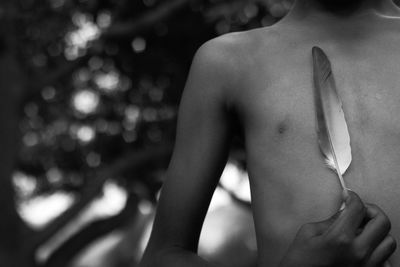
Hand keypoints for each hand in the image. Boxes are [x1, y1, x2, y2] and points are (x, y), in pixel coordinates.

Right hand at [279, 191, 396, 266]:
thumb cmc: (299, 262)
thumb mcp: (308, 233)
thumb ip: (330, 220)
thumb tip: (344, 212)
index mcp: (339, 238)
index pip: (358, 208)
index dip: (353, 197)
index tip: (349, 196)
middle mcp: (358, 252)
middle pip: (382, 221)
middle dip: (371, 210)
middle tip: (360, 210)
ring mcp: (365, 266)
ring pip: (389, 241)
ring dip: (378, 232)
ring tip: (364, 230)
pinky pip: (386, 262)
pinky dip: (379, 253)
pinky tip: (366, 249)